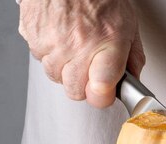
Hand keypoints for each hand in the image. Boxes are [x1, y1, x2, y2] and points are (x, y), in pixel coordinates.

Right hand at [18, 0, 144, 107]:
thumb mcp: (128, 24)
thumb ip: (132, 57)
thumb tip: (132, 82)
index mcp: (107, 42)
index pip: (100, 92)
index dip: (102, 96)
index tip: (104, 92)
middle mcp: (78, 45)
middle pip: (75, 91)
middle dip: (83, 83)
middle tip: (89, 64)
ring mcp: (52, 41)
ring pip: (55, 76)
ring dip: (64, 66)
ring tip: (73, 43)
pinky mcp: (32, 34)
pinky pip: (39, 56)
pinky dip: (48, 50)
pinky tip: (59, 33)